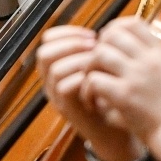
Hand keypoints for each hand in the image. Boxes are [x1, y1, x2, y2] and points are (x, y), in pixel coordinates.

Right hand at [36, 26, 143, 160]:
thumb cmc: (111, 94)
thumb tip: (103, 31)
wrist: (116, 129)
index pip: (48, 40)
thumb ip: (94, 51)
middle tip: (93, 45)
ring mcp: (57, 95)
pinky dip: (81, 78)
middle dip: (71, 44)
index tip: (91, 33)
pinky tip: (96, 76)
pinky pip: (64, 87)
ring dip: (78, 60)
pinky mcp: (66, 108)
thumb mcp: (101, 67)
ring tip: (97, 60)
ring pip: (54, 69)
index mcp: (57, 65)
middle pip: (45, 53)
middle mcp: (51, 80)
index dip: (68, 32)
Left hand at [81, 18, 160, 160]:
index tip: (108, 42)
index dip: (115, 28)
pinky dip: (88, 90)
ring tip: (92, 83)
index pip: (134, 23)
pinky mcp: (124, 96)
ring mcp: (136, 77)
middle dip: (98, 47)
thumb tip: (127, 45)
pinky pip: (94, 80)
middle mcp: (148, 60)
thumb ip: (150, 58)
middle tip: (96, 66)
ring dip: (90, 68)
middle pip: (112, 35)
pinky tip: (91, 101)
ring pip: (100, 54)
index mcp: (159, 53)